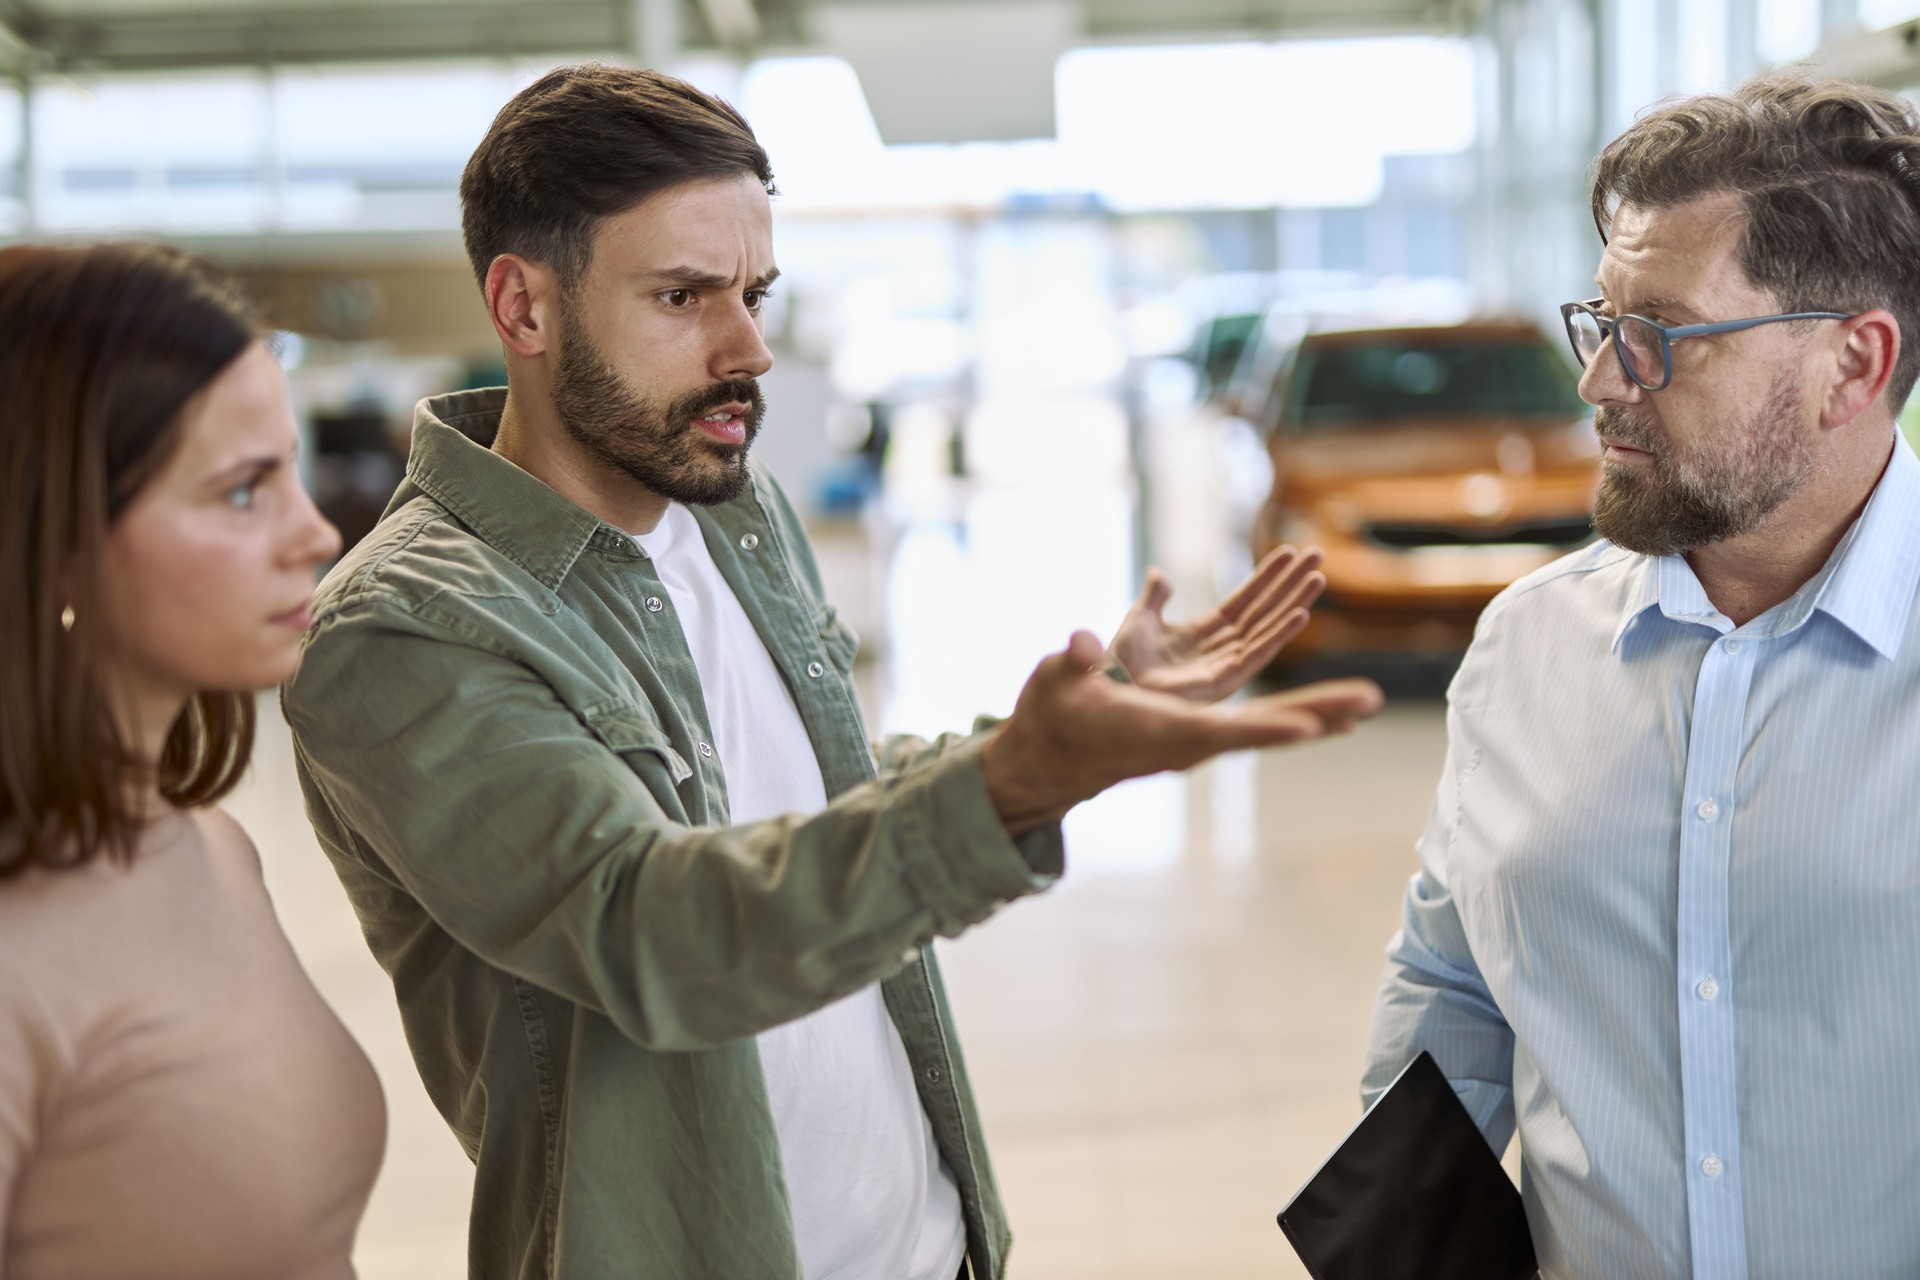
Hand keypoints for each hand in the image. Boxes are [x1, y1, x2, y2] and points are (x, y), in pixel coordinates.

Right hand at [979, 630, 1382, 835]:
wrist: (1049, 759)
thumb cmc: (1051, 717)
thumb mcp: (1054, 682)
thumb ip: (1072, 662)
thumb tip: (1083, 641)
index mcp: (1158, 731)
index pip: (1221, 730)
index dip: (1266, 727)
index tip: (1311, 727)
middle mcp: (1188, 743)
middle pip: (1263, 729)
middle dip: (1316, 713)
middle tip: (1369, 700)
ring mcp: (1197, 742)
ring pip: (1267, 728)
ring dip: (1316, 713)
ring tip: (1365, 702)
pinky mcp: (1198, 736)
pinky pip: (1256, 725)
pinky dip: (1292, 715)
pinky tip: (1326, 715)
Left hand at [1108, 545, 1326, 702]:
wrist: (1113, 684)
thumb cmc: (1124, 660)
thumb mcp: (1141, 617)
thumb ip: (1155, 595)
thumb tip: (1158, 572)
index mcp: (1206, 630)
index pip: (1245, 598)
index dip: (1267, 575)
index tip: (1288, 551)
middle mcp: (1223, 646)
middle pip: (1265, 609)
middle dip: (1292, 583)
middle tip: (1317, 555)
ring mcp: (1227, 664)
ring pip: (1269, 628)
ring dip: (1295, 603)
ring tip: (1318, 578)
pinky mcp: (1226, 681)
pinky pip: (1259, 655)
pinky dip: (1280, 635)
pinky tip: (1301, 615)